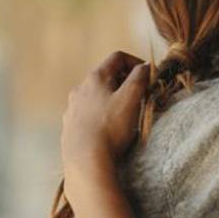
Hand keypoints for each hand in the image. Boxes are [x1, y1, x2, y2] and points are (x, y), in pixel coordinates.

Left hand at [61, 50, 149, 181]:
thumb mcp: (131, 98)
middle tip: (139, 95)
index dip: (136, 62)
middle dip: (124, 82)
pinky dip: (100, 115)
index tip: (148, 75)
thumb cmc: (110, 127)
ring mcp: (72, 108)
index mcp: (95, 78)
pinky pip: (87, 114)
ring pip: (95, 96)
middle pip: (105, 76)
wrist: (85, 159)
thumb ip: (140, 78)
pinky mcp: (70, 127)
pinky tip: (108, 130)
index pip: (118, 58)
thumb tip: (145, 66)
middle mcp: (80, 89)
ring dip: (111, 100)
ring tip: (124, 115)